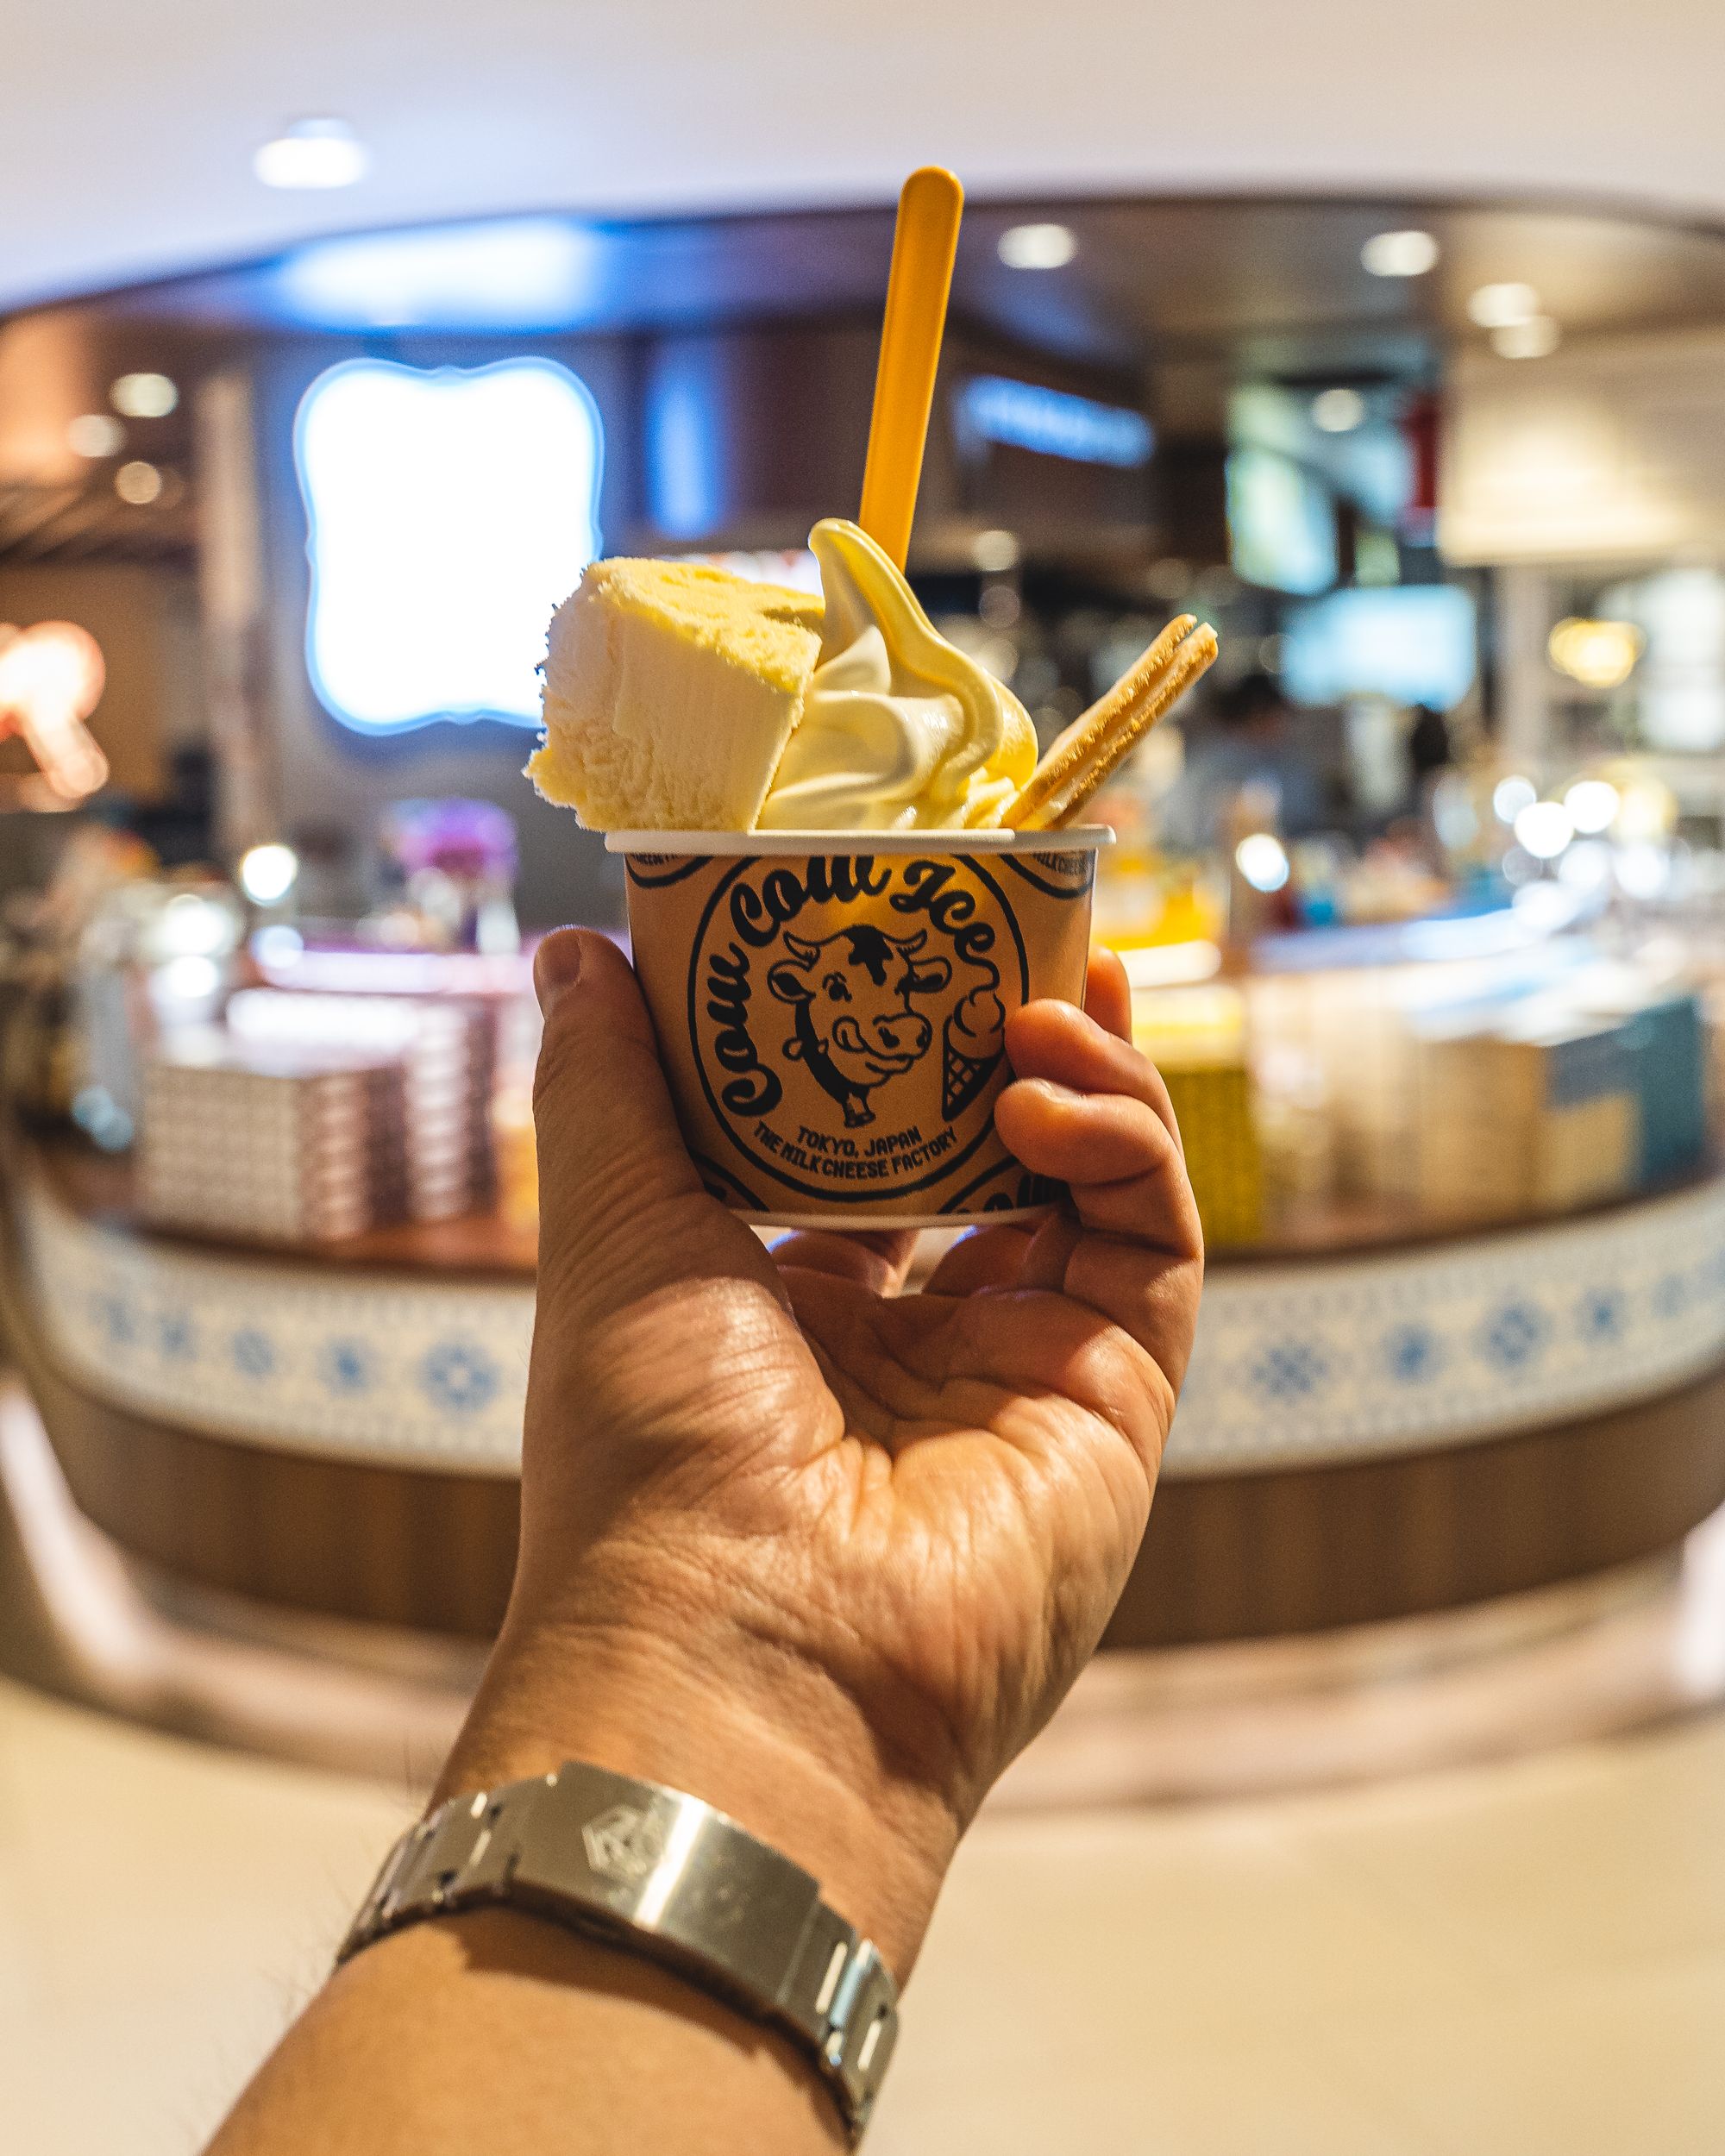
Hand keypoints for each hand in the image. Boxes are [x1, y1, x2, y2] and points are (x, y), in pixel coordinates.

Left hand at [446, 930, 1202, 1977]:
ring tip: (1036, 998)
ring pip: (1098, 1177)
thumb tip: (575, 948)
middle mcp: (924, 1337)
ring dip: (1082, 1069)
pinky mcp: (1119, 1393)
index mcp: (802, 1309)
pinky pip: (1153, 1235)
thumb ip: (607, 1085)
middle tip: (1018, 919)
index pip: (876, 1144)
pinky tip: (1044, 1092)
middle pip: (1002, 1147)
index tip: (907, 929)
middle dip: (1018, 1031)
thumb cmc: (651, 1452)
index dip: (902, 1039)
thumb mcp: (616, 1234)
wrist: (747, 1654)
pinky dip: (1121, 1143)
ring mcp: (1028, 1367)